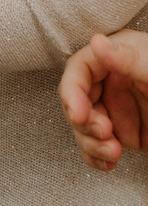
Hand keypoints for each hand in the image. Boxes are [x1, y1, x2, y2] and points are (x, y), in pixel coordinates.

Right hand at [59, 30, 147, 170]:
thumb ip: (132, 59)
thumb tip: (99, 43)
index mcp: (122, 57)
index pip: (80, 70)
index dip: (73, 92)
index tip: (79, 114)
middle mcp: (116, 81)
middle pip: (79, 100)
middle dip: (85, 123)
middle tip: (105, 134)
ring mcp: (121, 107)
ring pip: (85, 126)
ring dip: (90, 143)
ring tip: (111, 153)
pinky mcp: (128, 131)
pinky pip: (100, 144)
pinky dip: (97, 156)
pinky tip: (107, 163)